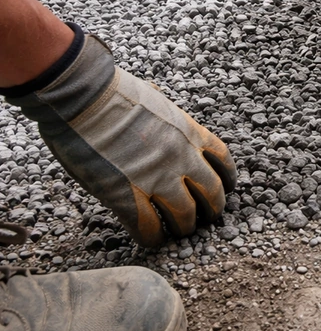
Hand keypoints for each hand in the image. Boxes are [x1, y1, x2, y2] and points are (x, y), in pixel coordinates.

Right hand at [7, 31, 235, 247]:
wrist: (84, 97)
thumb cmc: (110, 92)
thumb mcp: (155, 98)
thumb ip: (165, 114)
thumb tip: (159, 103)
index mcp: (189, 131)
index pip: (222, 159)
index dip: (227, 177)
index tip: (227, 187)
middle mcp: (181, 157)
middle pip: (212, 193)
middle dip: (212, 209)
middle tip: (207, 218)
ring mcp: (157, 178)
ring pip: (185, 215)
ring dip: (185, 227)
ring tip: (180, 232)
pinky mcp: (127, 196)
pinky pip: (149, 228)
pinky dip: (153, 238)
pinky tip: (152, 239)